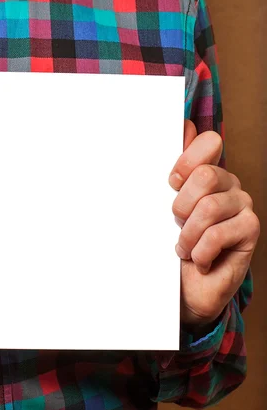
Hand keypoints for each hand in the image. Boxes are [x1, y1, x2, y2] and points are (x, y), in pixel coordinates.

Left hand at [169, 120, 259, 329]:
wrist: (184, 285)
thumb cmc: (169, 240)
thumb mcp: (159, 203)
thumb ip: (171, 169)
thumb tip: (183, 125)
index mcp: (205, 170)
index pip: (208, 143)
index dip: (186, 161)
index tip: (171, 182)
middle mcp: (228, 183)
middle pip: (205, 176)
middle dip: (181, 205)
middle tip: (177, 223)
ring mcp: (243, 205)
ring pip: (209, 207)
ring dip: (188, 233)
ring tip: (184, 245)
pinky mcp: (251, 230)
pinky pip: (219, 233)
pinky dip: (200, 250)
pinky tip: (198, 258)